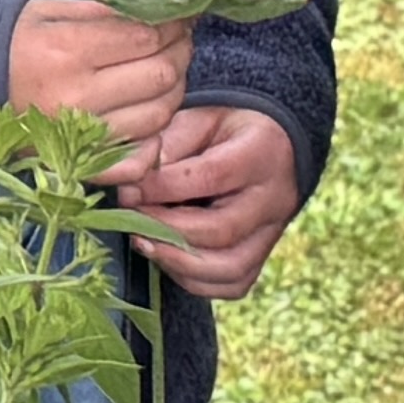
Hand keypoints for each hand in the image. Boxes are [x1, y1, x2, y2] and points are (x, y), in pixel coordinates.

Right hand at [2, 0, 191, 152]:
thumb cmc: (14, 42)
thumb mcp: (50, 12)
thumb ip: (104, 11)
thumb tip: (158, 9)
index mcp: (67, 50)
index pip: (145, 37)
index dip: (173, 25)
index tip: (180, 16)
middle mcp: (77, 95)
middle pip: (159, 76)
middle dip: (179, 53)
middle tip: (179, 41)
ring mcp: (80, 135)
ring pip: (158, 115)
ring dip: (173, 90)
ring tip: (165, 71)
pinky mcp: (80, 162)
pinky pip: (136, 157)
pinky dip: (154, 140)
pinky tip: (152, 117)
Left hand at [112, 105, 298, 297]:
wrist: (271, 145)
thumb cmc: (225, 130)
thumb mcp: (198, 118)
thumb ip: (166, 145)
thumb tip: (131, 181)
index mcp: (260, 152)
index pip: (210, 176)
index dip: (163, 188)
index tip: (129, 189)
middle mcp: (274, 198)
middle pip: (221, 230)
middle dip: (166, 230)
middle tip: (130, 220)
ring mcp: (273, 232)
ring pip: (231, 268)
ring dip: (178, 262)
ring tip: (144, 243)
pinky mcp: (263, 255)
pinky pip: (233, 283)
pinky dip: (195, 280)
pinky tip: (167, 258)